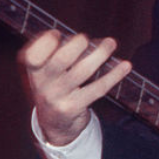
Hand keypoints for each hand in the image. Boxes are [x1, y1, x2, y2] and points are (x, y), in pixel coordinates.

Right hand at [19, 30, 131, 145]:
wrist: (54, 124)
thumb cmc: (56, 87)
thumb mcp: (48, 72)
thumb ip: (60, 53)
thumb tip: (90, 39)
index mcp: (35, 71)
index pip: (32, 56)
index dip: (44, 43)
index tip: (56, 34)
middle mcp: (43, 85)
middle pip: (60, 61)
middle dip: (76, 45)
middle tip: (85, 38)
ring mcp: (58, 98)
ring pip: (82, 71)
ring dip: (100, 54)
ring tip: (111, 43)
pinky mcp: (73, 108)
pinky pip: (98, 88)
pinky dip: (114, 75)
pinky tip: (126, 66)